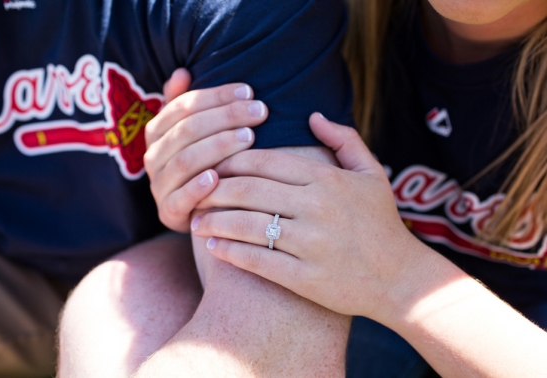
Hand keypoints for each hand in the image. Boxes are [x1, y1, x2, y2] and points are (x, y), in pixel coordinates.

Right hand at [144, 69, 268, 231]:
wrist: (199, 213)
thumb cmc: (203, 164)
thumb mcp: (195, 134)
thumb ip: (186, 104)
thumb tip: (181, 72)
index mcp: (157, 132)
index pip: (184, 106)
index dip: (216, 96)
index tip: (248, 91)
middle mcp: (154, 157)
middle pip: (187, 131)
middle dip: (224, 118)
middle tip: (258, 112)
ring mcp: (160, 186)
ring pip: (184, 161)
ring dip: (217, 147)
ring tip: (248, 138)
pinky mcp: (168, 213)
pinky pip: (180, 199)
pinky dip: (197, 188)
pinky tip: (218, 177)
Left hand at [190, 113, 423, 319]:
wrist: (401, 279)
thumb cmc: (382, 224)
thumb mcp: (372, 174)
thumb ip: (345, 140)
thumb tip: (314, 115)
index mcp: (328, 179)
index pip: (265, 161)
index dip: (230, 161)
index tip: (212, 165)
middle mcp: (317, 207)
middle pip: (248, 190)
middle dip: (213, 189)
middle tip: (195, 191)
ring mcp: (311, 244)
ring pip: (247, 224)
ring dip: (213, 221)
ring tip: (195, 221)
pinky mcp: (305, 278)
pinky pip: (257, 261)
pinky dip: (229, 252)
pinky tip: (213, 248)